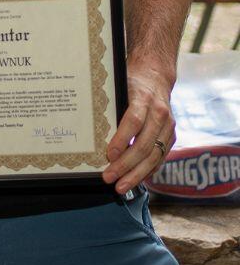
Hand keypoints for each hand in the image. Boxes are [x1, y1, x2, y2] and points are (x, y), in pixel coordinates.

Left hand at [103, 61, 175, 194]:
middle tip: (109, 177)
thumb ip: (112, 107)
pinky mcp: (172, 136)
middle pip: (143, 144)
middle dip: (125, 165)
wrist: (156, 77)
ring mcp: (169, 126)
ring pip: (154, 156)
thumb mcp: (119, 87)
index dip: (121, 140)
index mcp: (144, 99)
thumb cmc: (131, 83)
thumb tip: (92, 131)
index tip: (108, 155)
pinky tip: (135, 180)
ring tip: (120, 186)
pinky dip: (148, 171)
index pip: (132, 122)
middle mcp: (160, 114)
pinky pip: (160, 158)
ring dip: (136, 174)